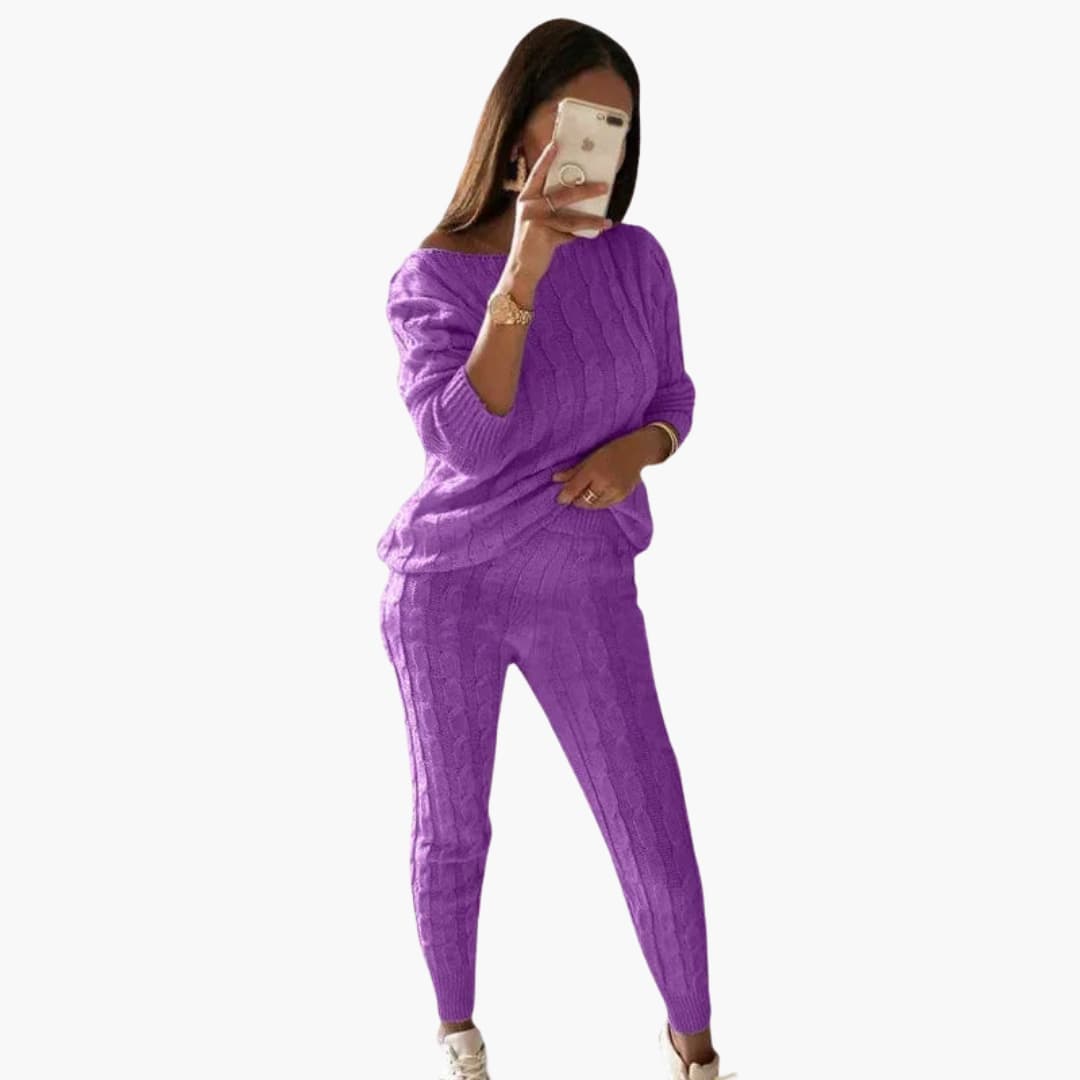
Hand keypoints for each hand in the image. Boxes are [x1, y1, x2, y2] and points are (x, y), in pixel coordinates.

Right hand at [508, 139, 613, 281]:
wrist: (519, 270)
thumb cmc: (531, 245)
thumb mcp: (537, 222)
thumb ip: (551, 211)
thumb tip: (579, 203)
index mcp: (526, 199)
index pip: (537, 174)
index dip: (547, 158)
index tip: (557, 143)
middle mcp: (529, 207)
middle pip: (563, 193)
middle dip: (586, 190)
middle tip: (605, 186)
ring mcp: (535, 221)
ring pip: (571, 217)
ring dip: (591, 219)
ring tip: (607, 221)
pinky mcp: (543, 236)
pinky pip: (569, 234)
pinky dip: (582, 237)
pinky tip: (594, 236)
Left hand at [551, 432, 646, 508]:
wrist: (637, 452)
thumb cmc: (611, 451)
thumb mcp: (590, 458)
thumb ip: (573, 471)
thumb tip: (555, 479)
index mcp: (594, 470)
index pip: (574, 489)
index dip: (565, 496)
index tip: (560, 499)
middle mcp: (604, 482)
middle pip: (584, 500)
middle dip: (576, 500)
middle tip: (572, 496)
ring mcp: (614, 491)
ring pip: (594, 505)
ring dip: (586, 503)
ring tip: (583, 496)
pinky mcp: (622, 496)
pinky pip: (605, 505)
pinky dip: (598, 503)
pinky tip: (596, 496)